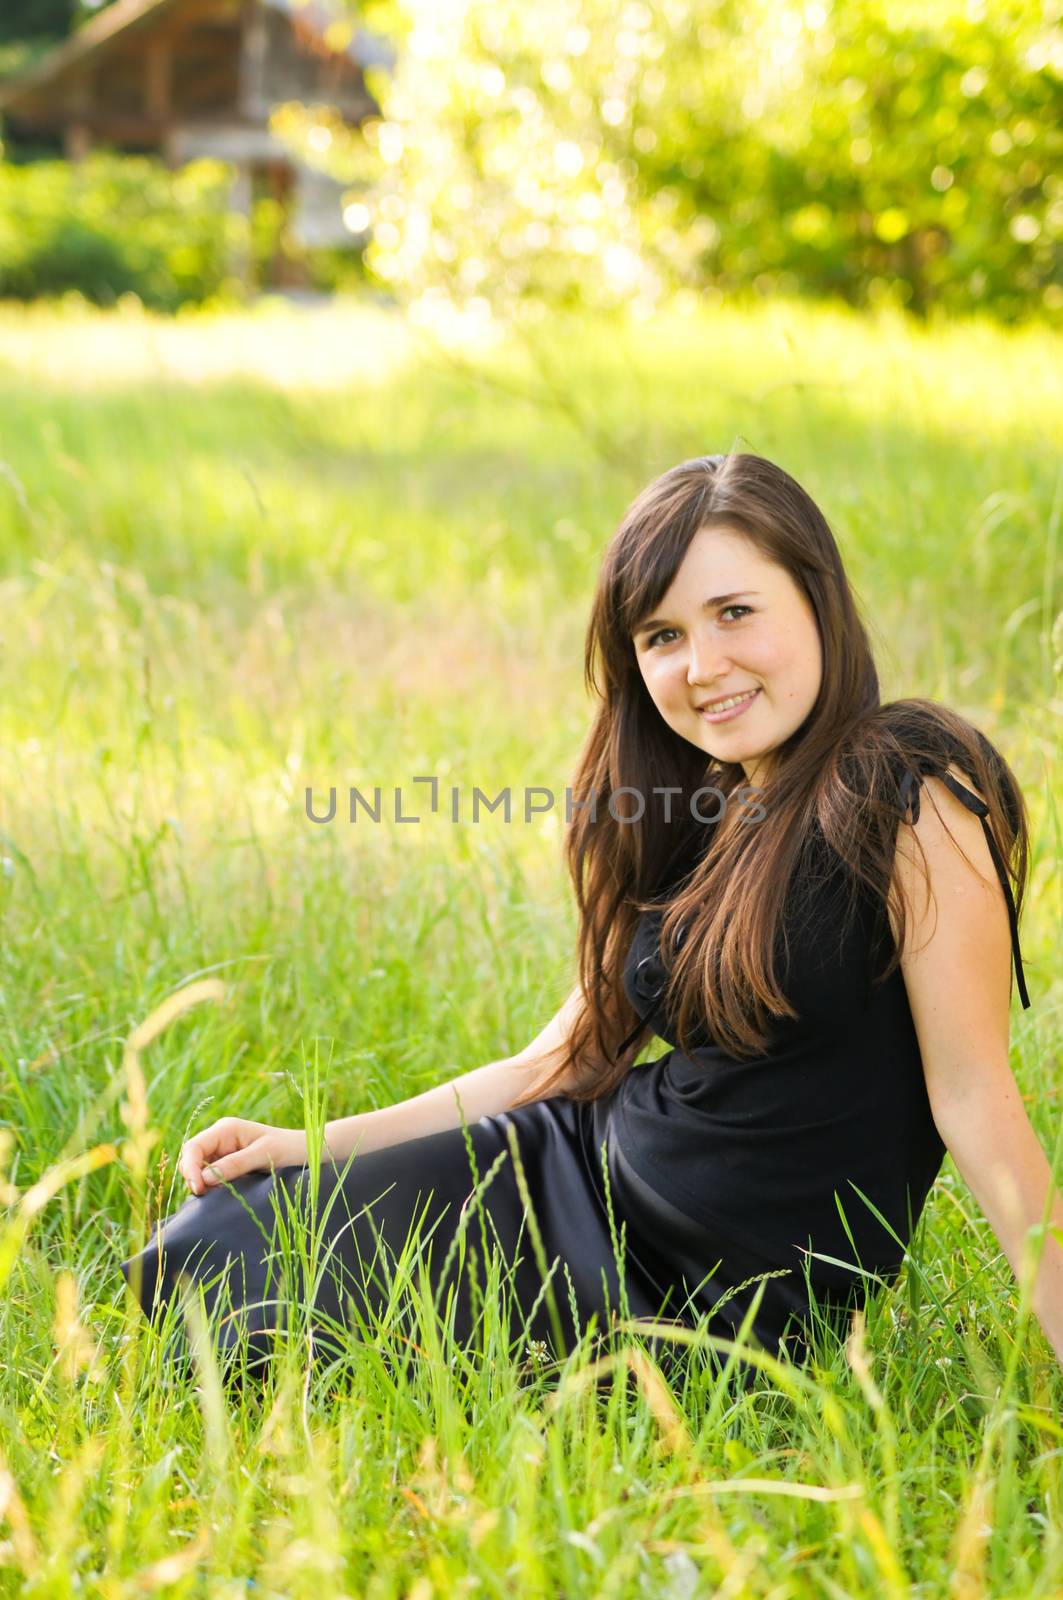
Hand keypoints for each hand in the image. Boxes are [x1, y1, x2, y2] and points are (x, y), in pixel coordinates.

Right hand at [179, 1117, 308, 1195]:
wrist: (308, 1152)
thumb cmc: (289, 1149)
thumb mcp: (263, 1155)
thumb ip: (235, 1164)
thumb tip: (204, 1179)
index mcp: (226, 1129)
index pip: (194, 1147)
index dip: (190, 1168)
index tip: (199, 1189)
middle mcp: (221, 1139)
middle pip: (191, 1159)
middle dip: (193, 1177)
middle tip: (204, 1196)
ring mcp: (224, 1153)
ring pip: (199, 1170)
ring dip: (202, 1184)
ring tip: (214, 1197)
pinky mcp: (230, 1166)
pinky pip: (211, 1178)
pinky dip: (211, 1187)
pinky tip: (219, 1196)